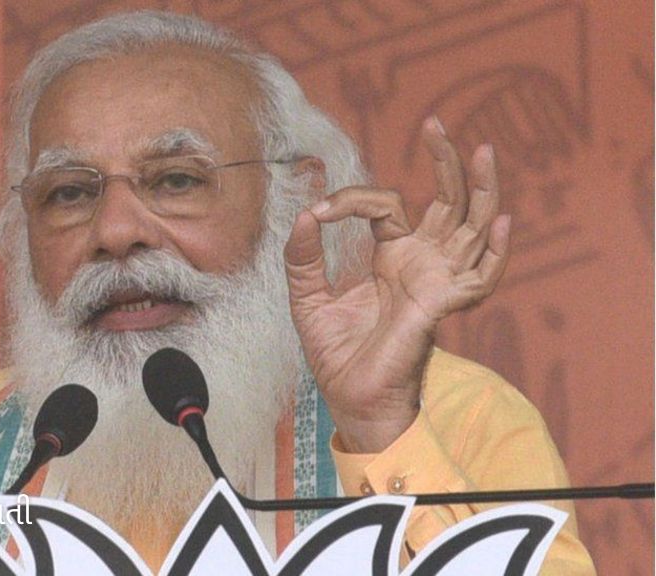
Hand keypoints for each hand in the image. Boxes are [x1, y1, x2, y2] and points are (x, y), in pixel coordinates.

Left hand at [284, 116, 510, 452]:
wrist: (351, 399)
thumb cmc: (337, 353)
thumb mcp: (308, 298)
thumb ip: (303, 258)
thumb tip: (303, 214)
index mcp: (390, 257)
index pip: (384, 206)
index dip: (351, 199)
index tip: (319, 210)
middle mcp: (420, 263)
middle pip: (446, 202)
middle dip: (445, 163)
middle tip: (437, 125)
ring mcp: (435, 281)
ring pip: (470, 226)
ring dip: (480, 189)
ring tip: (483, 150)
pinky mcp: (439, 305)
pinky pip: (479, 278)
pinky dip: (494, 252)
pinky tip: (498, 221)